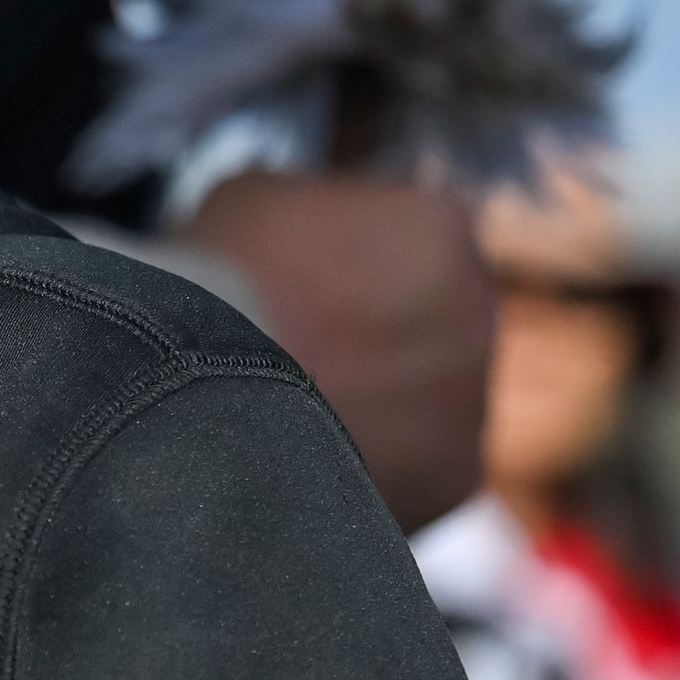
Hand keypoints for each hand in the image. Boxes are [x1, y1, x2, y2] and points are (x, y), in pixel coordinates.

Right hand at [181, 170, 494, 532]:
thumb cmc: (218, 283)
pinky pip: (416, 468)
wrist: (201, 393)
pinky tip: (310, 464)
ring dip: (381, 406)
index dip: (356, 262)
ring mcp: (471, 397)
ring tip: (298, 421)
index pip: (414, 237)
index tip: (311, 285)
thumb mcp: (250, 200)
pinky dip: (373, 468)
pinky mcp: (452, 478)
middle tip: (307, 355)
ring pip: (429, 399)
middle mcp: (478, 308)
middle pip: (433, 320)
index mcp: (438, 227)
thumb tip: (300, 239)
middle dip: (379, 335)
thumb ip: (308, 212)